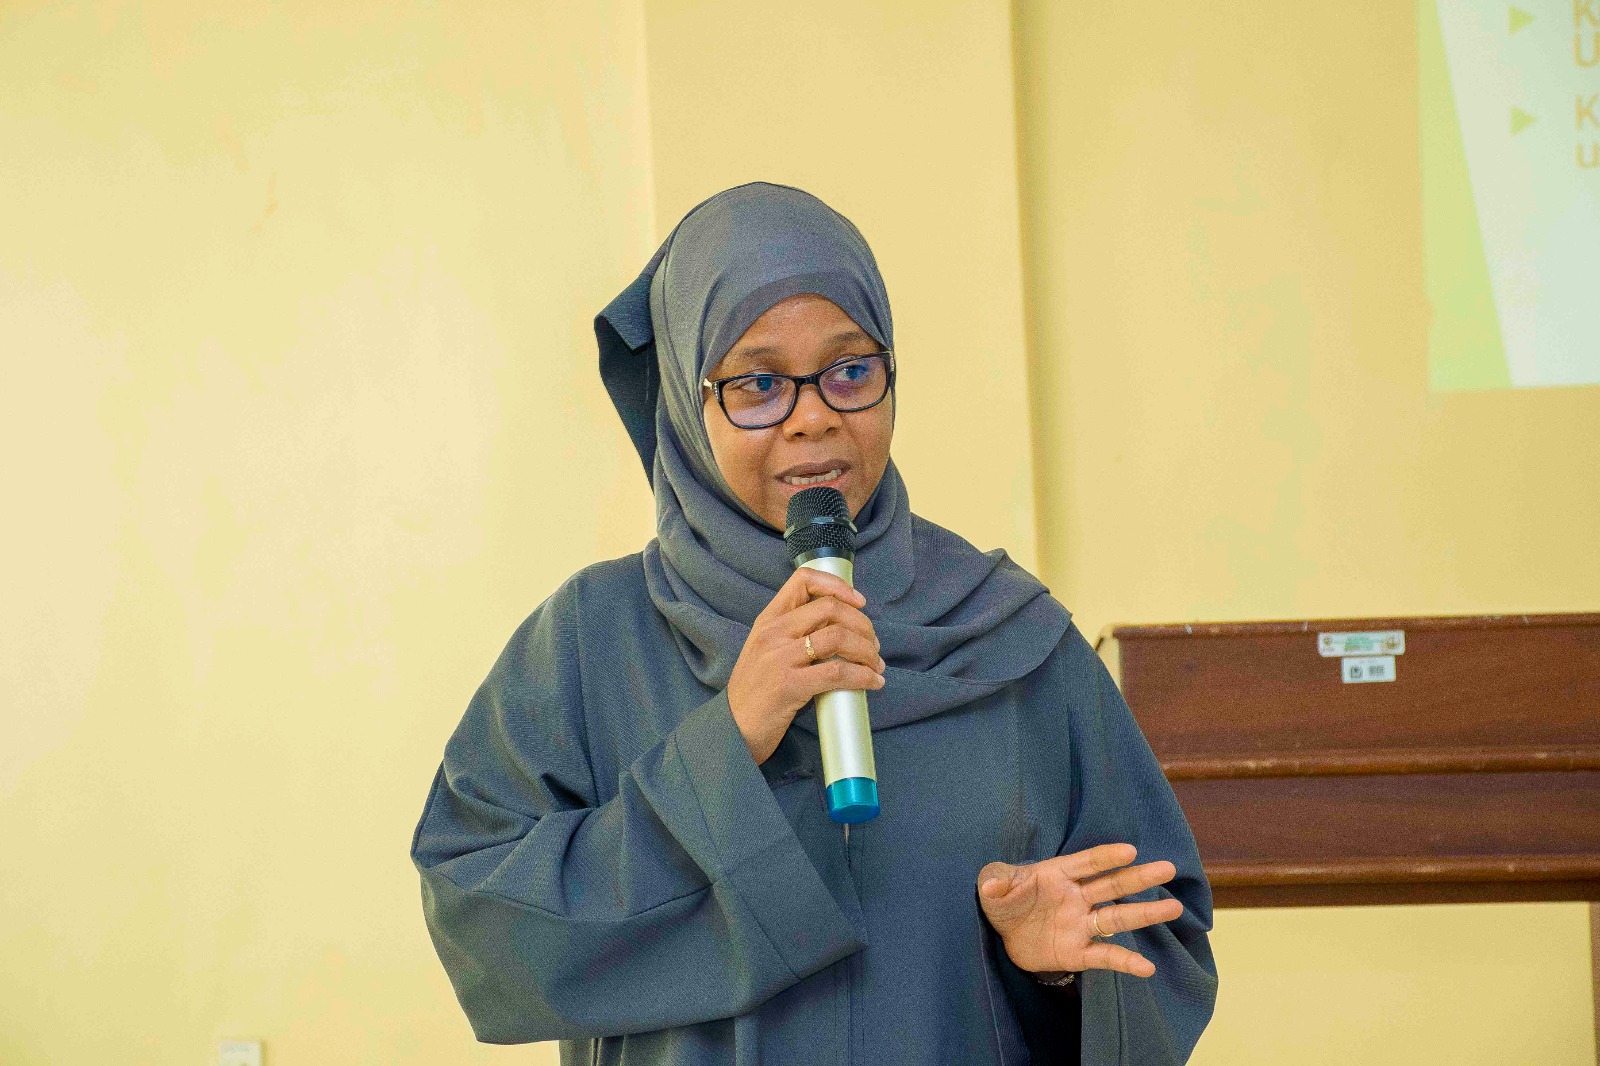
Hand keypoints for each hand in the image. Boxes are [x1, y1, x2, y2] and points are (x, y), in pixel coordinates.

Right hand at [727, 567, 885, 764]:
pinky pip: (837, 673)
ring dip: (867, 650)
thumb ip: (793, 633)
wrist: (733, 728)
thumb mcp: (766, 650)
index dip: (837, 585)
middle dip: (863, 624)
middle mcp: (773, 633)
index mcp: (768, 620)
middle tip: (873, 644)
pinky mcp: (789, 685)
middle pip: (830, 608)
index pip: (803, 580)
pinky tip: (873, 682)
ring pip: (838, 637)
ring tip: (876, 664)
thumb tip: (840, 629)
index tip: (858, 602)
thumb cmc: (755, 691)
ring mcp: (780, 658)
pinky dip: (863, 676)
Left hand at [976, 843, 1182, 977]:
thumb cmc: (1003, 901)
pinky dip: (1125, 962)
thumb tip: (991, 884)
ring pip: (1117, 918)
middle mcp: (1076, 897)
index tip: (1130, 851)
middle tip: (1167, 868)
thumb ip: (995, 881)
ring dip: (1144, 914)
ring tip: (1173, 908)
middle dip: (1138, 878)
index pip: (1086, 863)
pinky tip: (1147, 968)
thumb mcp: (992, 888)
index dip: (1106, 857)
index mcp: (1058, 874)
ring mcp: (1080, 924)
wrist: (1003, 935)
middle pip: (1112, 886)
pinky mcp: (1078, 952)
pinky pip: (1105, 956)